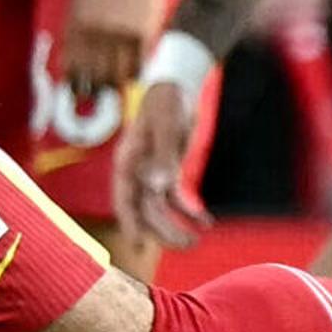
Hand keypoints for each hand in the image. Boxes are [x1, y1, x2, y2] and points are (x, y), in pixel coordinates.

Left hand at [57, 0, 171, 100]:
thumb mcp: (79, 3)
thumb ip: (74, 34)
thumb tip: (72, 68)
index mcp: (77, 24)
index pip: (72, 67)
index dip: (75, 84)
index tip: (79, 90)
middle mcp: (97, 32)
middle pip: (94, 76)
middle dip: (96, 88)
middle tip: (100, 90)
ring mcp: (120, 34)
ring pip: (117, 76)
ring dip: (116, 83)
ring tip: (117, 82)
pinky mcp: (143, 33)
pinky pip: (138, 66)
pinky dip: (134, 73)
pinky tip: (133, 70)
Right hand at [112, 75, 214, 249]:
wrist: (175, 87)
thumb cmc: (166, 102)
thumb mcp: (167, 126)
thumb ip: (164, 156)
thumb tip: (160, 186)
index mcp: (128, 162)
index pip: (125, 199)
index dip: (130, 223)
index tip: (138, 244)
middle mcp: (136, 173)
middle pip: (145, 210)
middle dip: (163, 231)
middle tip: (187, 245)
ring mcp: (150, 174)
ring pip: (159, 210)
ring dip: (175, 226)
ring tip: (195, 241)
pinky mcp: (166, 172)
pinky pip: (174, 200)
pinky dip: (188, 212)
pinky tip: (205, 222)